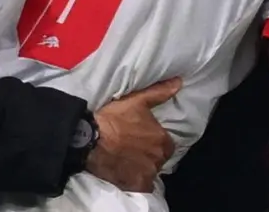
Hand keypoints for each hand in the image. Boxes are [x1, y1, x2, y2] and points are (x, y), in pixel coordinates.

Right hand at [85, 77, 182, 191]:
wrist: (89, 139)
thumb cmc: (113, 119)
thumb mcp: (137, 100)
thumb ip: (160, 93)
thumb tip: (179, 83)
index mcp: (162, 139)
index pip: (167, 145)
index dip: (156, 142)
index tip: (144, 139)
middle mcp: (158, 158)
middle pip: (159, 159)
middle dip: (150, 155)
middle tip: (134, 149)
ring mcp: (147, 173)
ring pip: (150, 172)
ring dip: (143, 167)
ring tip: (128, 160)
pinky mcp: (134, 184)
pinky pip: (142, 186)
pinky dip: (136, 181)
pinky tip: (126, 173)